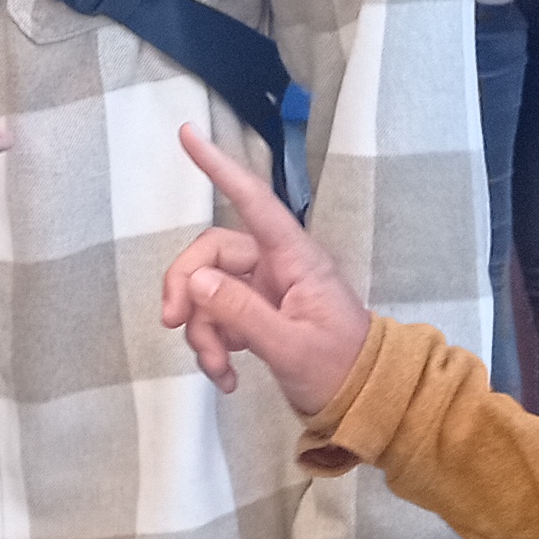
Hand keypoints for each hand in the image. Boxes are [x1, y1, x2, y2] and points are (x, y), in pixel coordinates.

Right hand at [158, 122, 372, 418]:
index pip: (254, 201)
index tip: (188, 135)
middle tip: (172, 323)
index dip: (220, 167)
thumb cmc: (341, 370)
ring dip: (202, 331)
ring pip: (209, 290)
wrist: (366, 404)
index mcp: (295, 259)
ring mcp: (265, 291)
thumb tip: (197, 282)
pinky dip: (212, 346)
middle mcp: (276, 266)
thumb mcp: (290, 346)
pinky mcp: (257, 316)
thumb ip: (242, 312)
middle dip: (187, 288)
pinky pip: (217, 317)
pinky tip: (226, 376)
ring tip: (218, 369)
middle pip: (211, 253)